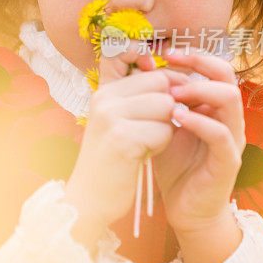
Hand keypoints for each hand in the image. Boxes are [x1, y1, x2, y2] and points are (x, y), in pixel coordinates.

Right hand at [65, 40, 190, 228]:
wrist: (90, 197)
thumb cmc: (111, 160)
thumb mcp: (116, 120)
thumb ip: (137, 96)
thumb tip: (172, 78)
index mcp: (104, 91)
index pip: (144, 65)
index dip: (163, 77)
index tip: (168, 93)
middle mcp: (104, 98)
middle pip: (161, 83)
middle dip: (171, 104)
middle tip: (161, 126)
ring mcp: (111, 116)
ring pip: (166, 105)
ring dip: (168, 126)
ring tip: (149, 141)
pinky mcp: (123, 138)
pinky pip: (164, 130)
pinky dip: (162, 144)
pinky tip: (145, 154)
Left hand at [153, 46, 245, 234]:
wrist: (184, 207)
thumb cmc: (173, 163)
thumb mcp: (160, 125)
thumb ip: (155, 100)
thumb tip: (139, 66)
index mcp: (212, 106)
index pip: (212, 69)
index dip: (191, 56)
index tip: (164, 51)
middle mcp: (226, 118)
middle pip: (226, 75)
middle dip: (199, 63)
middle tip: (170, 60)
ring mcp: (231, 138)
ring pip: (229, 99)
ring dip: (199, 90)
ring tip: (171, 93)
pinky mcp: (228, 161)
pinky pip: (221, 134)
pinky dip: (200, 122)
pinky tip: (177, 118)